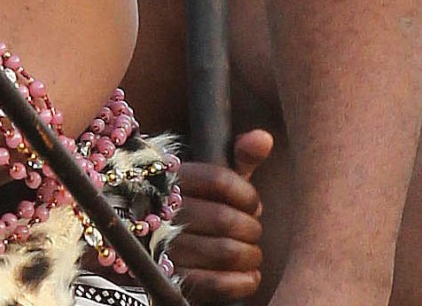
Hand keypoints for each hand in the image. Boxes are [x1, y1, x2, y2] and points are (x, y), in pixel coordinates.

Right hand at [170, 130, 272, 304]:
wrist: (158, 242)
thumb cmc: (199, 204)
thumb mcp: (216, 177)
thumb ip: (240, 155)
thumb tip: (264, 138)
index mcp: (172, 179)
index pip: (219, 180)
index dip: (247, 195)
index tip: (253, 204)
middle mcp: (163, 211)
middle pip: (226, 219)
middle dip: (251, 228)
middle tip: (252, 231)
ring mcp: (164, 247)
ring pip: (226, 252)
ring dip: (251, 255)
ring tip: (251, 252)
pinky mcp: (172, 279)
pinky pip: (217, 284)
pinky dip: (243, 281)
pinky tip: (249, 275)